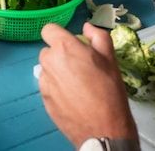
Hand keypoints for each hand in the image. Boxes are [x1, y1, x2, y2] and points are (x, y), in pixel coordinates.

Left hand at [39, 23, 137, 146]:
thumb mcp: (110, 58)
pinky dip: (56, 88)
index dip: (59, 35)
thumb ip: (98, 36)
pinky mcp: (44, 99)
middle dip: (60, 55)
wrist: (103, 128)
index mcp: (64, 47)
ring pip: (47, 69)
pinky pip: (47, 86)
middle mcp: (50, 62)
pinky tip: (72, 97)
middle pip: (48, 50)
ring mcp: (45, 82)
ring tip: (77, 84)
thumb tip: (87, 26)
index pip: (48, 30)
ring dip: (57, 71)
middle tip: (80, 66)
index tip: (71, 44)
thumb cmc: (109, 90)